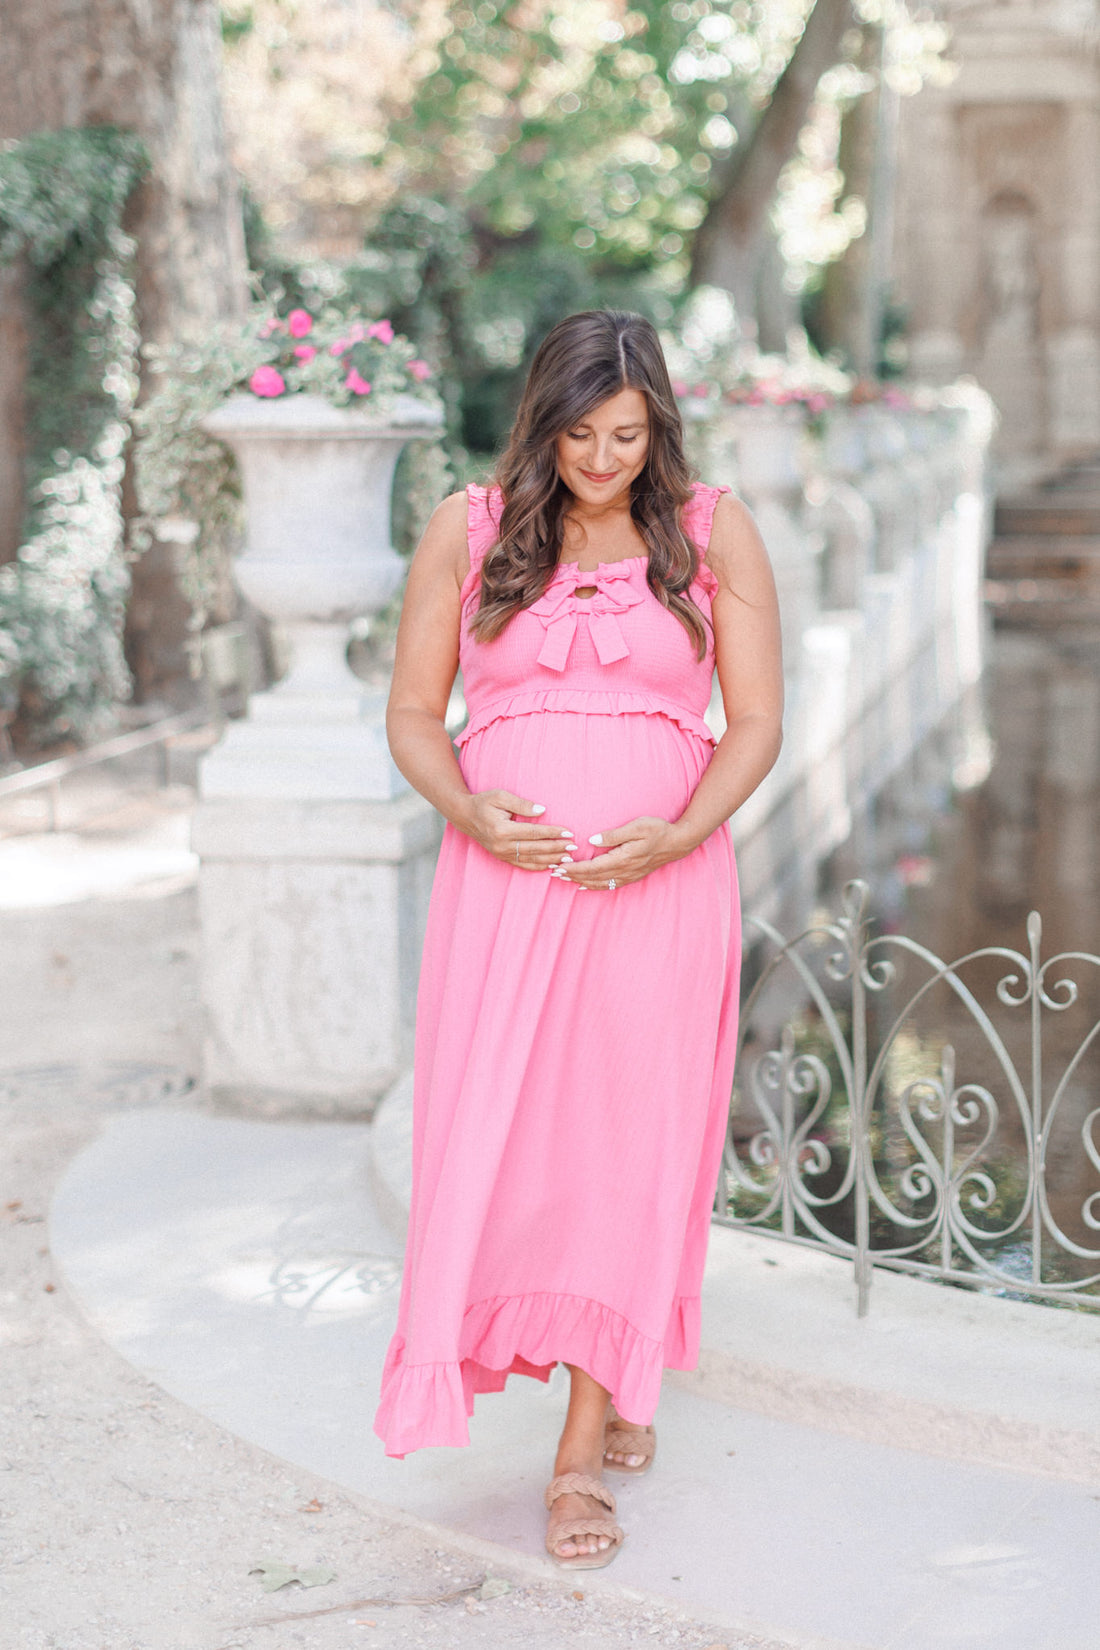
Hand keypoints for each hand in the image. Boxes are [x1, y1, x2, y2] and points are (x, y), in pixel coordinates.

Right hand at [460, 789, 574, 870]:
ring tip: (568, 858)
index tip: (569, 832)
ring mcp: (502, 854)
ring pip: (531, 860)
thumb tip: (542, 811)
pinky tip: (552, 865)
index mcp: (502, 830)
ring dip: (551, 859)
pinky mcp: (502, 858)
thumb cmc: (484, 802)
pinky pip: (523, 865)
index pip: (534, 833)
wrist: (465, 816)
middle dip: (556, 848)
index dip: (552, 832)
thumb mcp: (501, 796)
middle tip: (574, 847)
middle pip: (535, 849)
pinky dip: (539, 867)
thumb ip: (522, 804)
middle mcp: (502, 845)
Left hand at [555, 816, 690, 889]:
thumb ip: (613, 835)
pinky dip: (595, 886)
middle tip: (554, 873)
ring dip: (581, 881)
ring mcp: (629, 875)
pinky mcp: (632, 876)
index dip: (575, 868)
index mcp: (623, 858)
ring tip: (564, 879)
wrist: (678, 842)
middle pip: (593, 877)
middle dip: (573, 876)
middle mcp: (624, 870)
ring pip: (600, 883)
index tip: (559, 867)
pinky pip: (610, 885)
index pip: (593, 866)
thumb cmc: (658, 829)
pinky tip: (585, 886)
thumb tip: (592, 841)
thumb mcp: (636, 826)